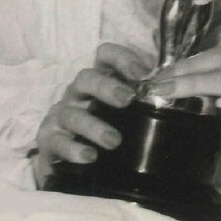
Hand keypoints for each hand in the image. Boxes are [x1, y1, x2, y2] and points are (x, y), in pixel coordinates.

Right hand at [34, 43, 152, 187]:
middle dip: (106, 86)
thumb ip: (142, 99)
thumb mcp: (125, 112)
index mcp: (98, 81)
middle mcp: (77, 94)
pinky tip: (89, 156)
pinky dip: (73, 149)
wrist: (69, 164)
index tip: (142, 72)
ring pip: (72, 113)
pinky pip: (57, 141)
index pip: (104, 56)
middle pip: (86, 78)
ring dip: (93, 126)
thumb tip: (172, 89)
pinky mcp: (48, 140)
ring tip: (114, 140)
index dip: (121, 57)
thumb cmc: (104, 129)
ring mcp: (60, 116)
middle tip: (127, 99)